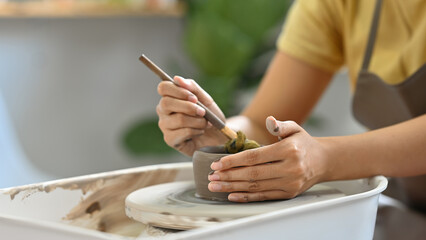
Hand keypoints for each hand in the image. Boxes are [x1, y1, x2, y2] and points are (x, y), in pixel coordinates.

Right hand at [156, 76, 227, 155]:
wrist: (219, 135)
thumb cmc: (210, 116)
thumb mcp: (205, 99)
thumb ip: (192, 87)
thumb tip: (177, 78)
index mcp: (170, 97)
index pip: (163, 87)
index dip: (178, 91)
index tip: (194, 98)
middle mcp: (163, 111)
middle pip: (166, 103)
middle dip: (189, 107)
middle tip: (203, 112)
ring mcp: (165, 126)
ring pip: (179, 119)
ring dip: (198, 121)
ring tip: (205, 124)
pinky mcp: (170, 140)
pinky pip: (183, 132)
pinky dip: (197, 131)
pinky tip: (200, 132)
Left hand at [208, 116, 327, 201]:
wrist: (324, 161)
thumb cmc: (304, 143)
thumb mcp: (295, 128)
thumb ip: (280, 124)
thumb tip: (269, 120)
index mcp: (288, 150)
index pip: (255, 157)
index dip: (234, 161)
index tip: (217, 163)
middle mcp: (290, 168)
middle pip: (253, 174)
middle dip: (229, 176)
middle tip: (211, 176)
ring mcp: (290, 183)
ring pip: (255, 187)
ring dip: (232, 187)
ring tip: (216, 186)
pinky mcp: (288, 194)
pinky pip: (263, 196)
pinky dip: (246, 197)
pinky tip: (232, 195)